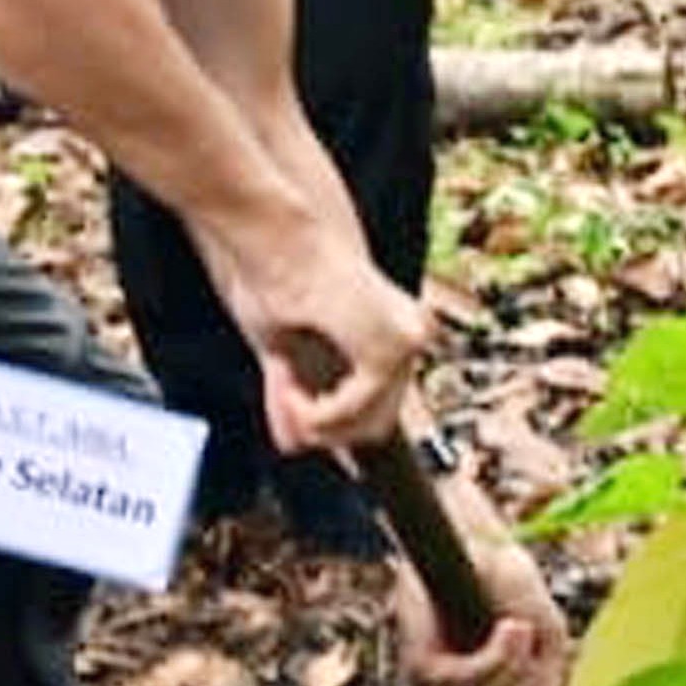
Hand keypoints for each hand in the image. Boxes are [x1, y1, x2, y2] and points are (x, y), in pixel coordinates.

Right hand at [223, 232, 425, 456]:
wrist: (275, 240)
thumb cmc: (274, 277)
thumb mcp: (283, 354)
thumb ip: (296, 399)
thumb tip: (294, 445)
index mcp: (391, 331)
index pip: (377, 411)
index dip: (331, 428)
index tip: (291, 424)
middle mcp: (410, 335)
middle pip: (375, 427)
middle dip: (324, 428)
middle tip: (281, 399)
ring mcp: (408, 339)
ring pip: (371, 426)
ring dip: (319, 422)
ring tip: (284, 390)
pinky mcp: (393, 345)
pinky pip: (359, 409)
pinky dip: (321, 412)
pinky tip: (293, 389)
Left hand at [391, 467, 567, 685]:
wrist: (481, 539)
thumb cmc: (509, 580)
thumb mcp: (547, 636)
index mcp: (486, 683)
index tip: (542, 663)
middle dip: (525, 681)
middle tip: (529, 635)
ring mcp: (438, 678)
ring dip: (512, 665)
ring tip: (517, 625)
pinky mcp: (421, 663)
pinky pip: (467, 682)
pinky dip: (495, 658)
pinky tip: (510, 628)